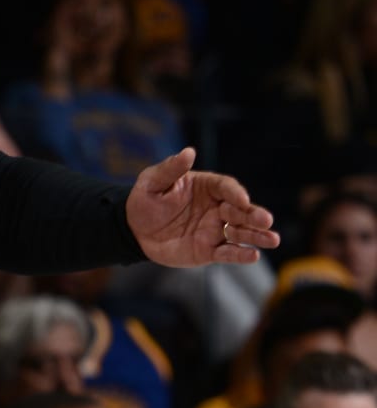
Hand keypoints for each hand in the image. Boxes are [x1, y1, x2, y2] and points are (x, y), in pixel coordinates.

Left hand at [125, 148, 279, 268]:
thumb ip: (170, 169)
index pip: (227, 188)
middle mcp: (217, 208)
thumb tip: (188, 152)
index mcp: (207, 187)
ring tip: (273, 239)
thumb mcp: (152, 182)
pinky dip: (240, 255)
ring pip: (240, 232)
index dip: (235, 193)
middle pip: (240, 210)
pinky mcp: (209, 250)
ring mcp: (215, 229)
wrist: (134, 229)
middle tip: (267, 220)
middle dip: (254, 215)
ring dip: (256, 236)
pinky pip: (227, 253)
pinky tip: (253, 255)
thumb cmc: (145, 200)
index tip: (241, 200)